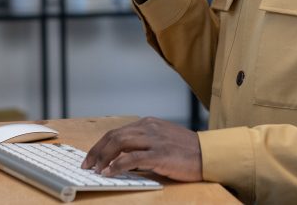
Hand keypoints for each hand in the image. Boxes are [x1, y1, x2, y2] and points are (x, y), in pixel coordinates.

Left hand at [81, 117, 201, 181]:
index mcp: (148, 123)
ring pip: (119, 144)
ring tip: (96, 169)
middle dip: (97, 151)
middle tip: (87, 165)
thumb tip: (122, 159)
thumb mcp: (163, 140)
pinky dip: (117, 165)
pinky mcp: (159, 154)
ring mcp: (154, 140)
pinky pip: (132, 158)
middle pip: (114, 136)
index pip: (117, 132)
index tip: (91, 157)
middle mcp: (149, 128)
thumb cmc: (188, 151)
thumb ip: (144, 144)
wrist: (209, 155)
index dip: (100, 145)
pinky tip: (110, 172)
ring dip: (103, 157)